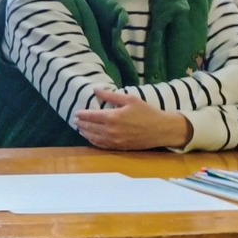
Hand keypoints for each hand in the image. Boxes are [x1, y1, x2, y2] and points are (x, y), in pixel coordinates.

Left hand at [73, 89, 192, 149]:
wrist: (161, 130)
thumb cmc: (146, 112)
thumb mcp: (130, 99)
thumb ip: (111, 95)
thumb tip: (95, 89)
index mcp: (113, 117)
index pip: (91, 116)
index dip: (82, 114)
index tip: (77, 112)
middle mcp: (111, 131)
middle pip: (90, 127)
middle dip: (81, 123)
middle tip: (76, 120)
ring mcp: (114, 141)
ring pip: (93, 138)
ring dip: (85, 133)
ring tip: (80, 128)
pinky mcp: (119, 147)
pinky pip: (101, 145)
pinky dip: (93, 141)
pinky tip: (90, 137)